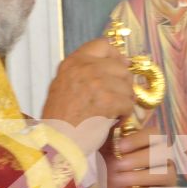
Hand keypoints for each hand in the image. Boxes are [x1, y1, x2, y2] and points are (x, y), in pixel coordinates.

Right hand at [40, 37, 137, 153]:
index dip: (115, 56)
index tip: (119, 68)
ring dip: (124, 101)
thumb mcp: (64, 85)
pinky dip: (124, 114)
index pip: (103, 44)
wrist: (57, 143)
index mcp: (72, 62)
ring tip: (111, 112)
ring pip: (127, 86)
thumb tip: (114, 63)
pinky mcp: (107, 100)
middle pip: (121, 67)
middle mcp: (84, 68)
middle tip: (116, 99)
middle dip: (123, 84)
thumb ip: (84, 72)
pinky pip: (128, 103)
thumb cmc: (61, 119)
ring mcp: (96, 83)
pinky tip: (113, 120)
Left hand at [103, 129, 173, 187]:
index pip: (154, 134)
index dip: (137, 139)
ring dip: (138, 177)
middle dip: (136, 160)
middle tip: (117, 166)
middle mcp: (167, 156)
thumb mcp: (109, 148)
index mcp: (154, 140)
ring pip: (164, 174)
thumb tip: (116, 120)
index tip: (119, 147)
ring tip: (118, 180)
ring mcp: (170, 175)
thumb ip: (112, 135)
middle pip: (161, 153)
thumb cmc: (114, 164)